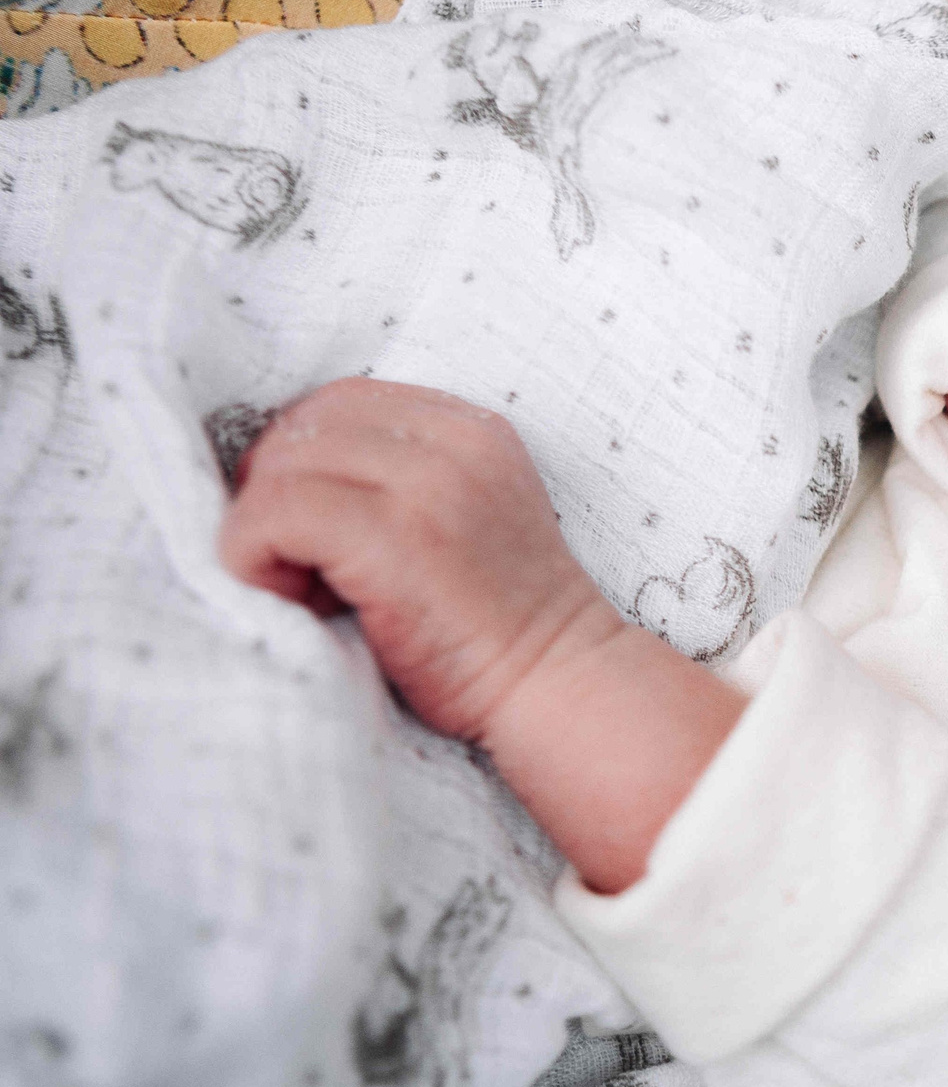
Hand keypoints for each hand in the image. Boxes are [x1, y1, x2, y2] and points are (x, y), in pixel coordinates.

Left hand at [221, 377, 742, 890]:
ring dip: (262, 532)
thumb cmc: (495, 623)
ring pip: (278, 468)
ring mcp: (427, 485)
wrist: (556, 684)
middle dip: (275, 496)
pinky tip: (296, 600)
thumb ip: (398, 477)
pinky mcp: (395, 535)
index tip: (318, 534)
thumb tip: (275, 476)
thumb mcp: (464, 515)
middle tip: (305, 570)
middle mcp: (454, 441)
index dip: (304, 463)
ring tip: (308, 589)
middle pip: (300, 429)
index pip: (340, 403)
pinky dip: (252, 557)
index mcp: (472, 429)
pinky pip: (271, 515)